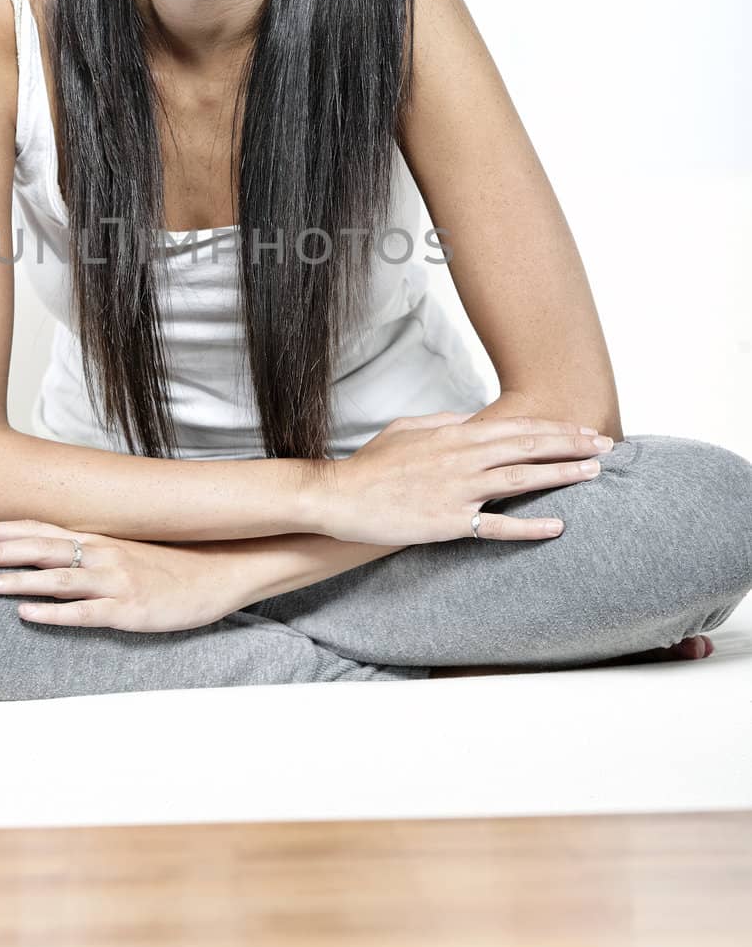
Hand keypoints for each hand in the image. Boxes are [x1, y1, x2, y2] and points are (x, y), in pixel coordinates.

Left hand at [0, 519, 248, 631]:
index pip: (39, 529)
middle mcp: (101, 553)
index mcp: (98, 539)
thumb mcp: (128, 549)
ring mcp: (115, 581)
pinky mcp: (129, 609)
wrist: (222, 570)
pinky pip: (85, 612)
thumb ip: (91, 550)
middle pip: (38, 548)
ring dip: (16, 580)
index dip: (1, 529)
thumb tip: (52, 553)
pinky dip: (54, 613)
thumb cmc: (174, 561)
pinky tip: (27, 615)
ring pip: (55, 579)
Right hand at [316, 409, 613, 545]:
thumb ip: (445, 421)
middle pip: (527, 447)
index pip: (516, 427)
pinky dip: (529, 527)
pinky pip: (497, 526)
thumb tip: (474, 419)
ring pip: (521, 479)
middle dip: (570, 445)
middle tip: (605, 446)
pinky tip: (557, 526)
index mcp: (454, 434)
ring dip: (561, 474)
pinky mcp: (449, 522)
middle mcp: (462, 458)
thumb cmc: (373, 464)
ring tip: (593, 473)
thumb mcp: (408, 429)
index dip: (554, 428)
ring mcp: (458, 490)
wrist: (340, 496)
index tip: (582, 430)